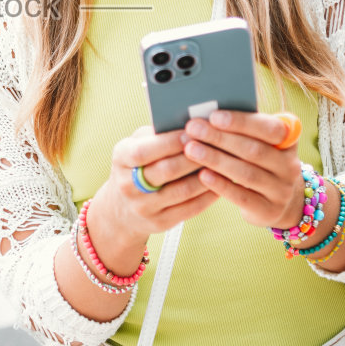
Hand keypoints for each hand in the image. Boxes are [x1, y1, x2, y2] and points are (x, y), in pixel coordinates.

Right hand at [90, 125, 218, 253]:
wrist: (121, 209)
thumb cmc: (136, 165)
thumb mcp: (135, 145)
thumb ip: (157, 134)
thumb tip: (190, 123)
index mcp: (121, 159)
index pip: (144, 150)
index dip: (170, 142)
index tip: (193, 132)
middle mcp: (128, 185)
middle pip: (166, 171)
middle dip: (194, 157)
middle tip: (216, 145)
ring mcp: (144, 207)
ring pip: (182, 191)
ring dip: (207, 176)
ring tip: (223, 163)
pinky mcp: (160, 223)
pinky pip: (190, 208)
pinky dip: (208, 195)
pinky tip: (220, 183)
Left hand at [180, 110, 306, 228]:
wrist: (279, 203)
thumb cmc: (259, 163)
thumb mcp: (259, 144)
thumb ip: (242, 130)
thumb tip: (206, 116)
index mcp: (289, 140)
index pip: (270, 128)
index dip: (242, 122)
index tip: (214, 116)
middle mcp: (290, 165)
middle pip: (254, 150)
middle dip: (220, 138)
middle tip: (193, 129)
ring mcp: (282, 190)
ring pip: (246, 173)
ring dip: (215, 159)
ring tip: (191, 149)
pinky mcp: (269, 210)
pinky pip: (242, 196)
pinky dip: (221, 184)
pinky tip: (202, 175)